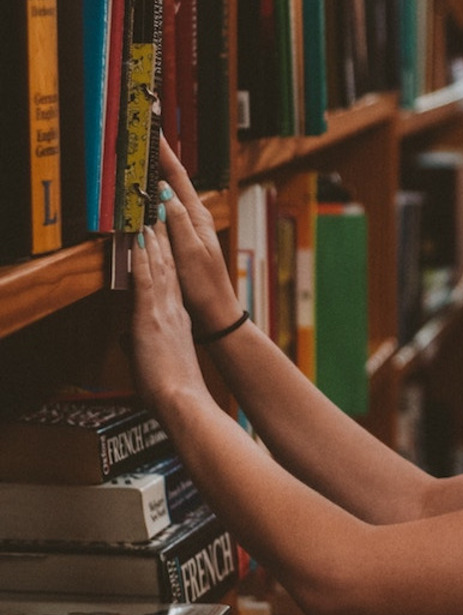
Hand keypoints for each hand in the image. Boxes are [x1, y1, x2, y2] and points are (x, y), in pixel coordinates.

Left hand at [129, 222, 209, 416]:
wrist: (183, 400)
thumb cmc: (174, 391)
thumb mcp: (157, 362)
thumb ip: (141, 346)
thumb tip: (127, 342)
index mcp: (178, 322)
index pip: (171, 283)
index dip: (167, 259)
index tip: (163, 238)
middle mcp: (174, 311)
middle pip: (169, 268)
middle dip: (164, 239)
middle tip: (160, 214)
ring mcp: (163, 311)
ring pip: (160, 267)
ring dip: (155, 240)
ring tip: (152, 215)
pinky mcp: (151, 316)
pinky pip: (147, 279)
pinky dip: (144, 257)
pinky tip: (141, 239)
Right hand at [157, 136, 242, 333]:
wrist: (215, 313)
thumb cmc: (205, 286)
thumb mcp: (189, 251)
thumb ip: (177, 222)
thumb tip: (163, 192)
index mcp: (198, 216)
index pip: (178, 177)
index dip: (164, 153)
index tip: (153, 130)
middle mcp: (195, 218)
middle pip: (173, 181)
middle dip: (158, 157)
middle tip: (142, 135)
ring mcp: (189, 228)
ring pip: (167, 195)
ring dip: (155, 175)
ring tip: (140, 156)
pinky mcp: (182, 240)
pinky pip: (164, 212)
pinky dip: (154, 198)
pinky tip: (145, 196)